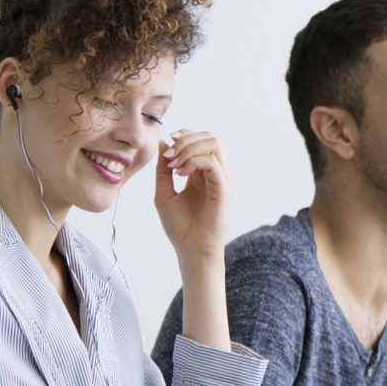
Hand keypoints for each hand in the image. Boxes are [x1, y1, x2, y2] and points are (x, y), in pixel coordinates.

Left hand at [154, 130, 231, 259]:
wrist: (191, 250)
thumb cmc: (180, 227)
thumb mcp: (163, 192)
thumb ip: (163, 169)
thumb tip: (163, 142)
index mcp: (201, 173)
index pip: (200, 140)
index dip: (184, 135)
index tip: (167, 145)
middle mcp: (214, 173)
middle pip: (209, 137)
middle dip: (186, 139)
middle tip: (169, 154)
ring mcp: (221, 179)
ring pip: (213, 145)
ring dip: (190, 148)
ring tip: (174, 163)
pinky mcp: (223, 188)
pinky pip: (212, 163)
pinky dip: (194, 161)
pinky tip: (180, 173)